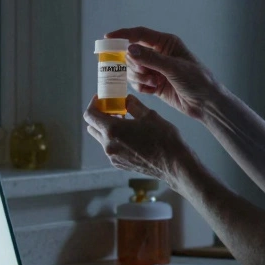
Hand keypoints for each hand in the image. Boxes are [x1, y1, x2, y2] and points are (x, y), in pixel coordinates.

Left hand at [82, 94, 202, 189]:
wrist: (174, 164)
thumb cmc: (163, 138)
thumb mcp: (149, 115)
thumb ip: (133, 105)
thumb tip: (125, 99)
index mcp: (113, 130)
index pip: (90, 115)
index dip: (93, 104)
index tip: (101, 99)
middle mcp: (109, 145)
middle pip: (93, 127)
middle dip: (99, 116)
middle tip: (113, 109)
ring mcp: (113, 157)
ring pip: (101, 138)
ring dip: (107, 128)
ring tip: (124, 122)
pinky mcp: (119, 164)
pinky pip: (110, 149)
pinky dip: (114, 140)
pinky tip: (130, 136)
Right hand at [107, 27, 218, 120]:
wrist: (206, 103)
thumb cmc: (197, 80)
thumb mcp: (174, 68)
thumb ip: (151, 59)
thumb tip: (129, 50)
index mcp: (166, 43)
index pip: (139, 34)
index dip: (122, 35)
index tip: (107, 38)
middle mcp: (158, 53)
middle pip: (132, 53)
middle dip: (135, 65)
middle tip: (147, 74)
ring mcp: (155, 69)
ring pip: (132, 69)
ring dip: (138, 77)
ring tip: (153, 83)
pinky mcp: (153, 83)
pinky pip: (137, 82)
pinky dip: (141, 87)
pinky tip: (153, 90)